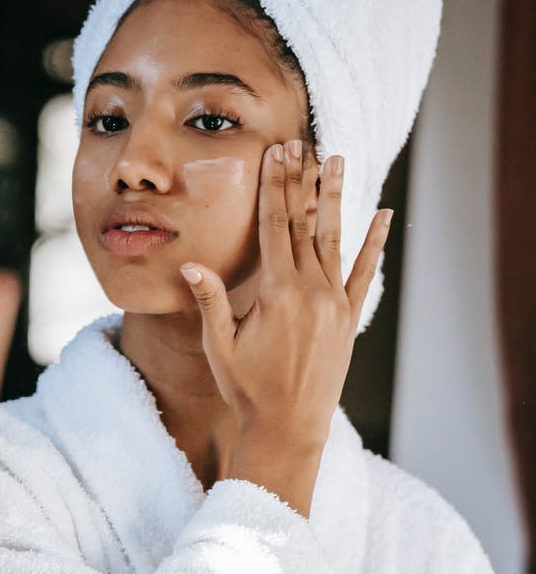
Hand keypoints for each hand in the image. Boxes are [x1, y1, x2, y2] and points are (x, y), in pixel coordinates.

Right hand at [179, 141, 391, 515]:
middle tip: (300, 144)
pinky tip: (383, 215)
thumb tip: (191, 266)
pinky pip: (363, 273)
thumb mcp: (220, 348)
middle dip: (301, 181)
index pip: (276, 226)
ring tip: (337, 160)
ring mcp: (335, 304)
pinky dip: (374, 244)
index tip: (276, 154)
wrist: (288, 429)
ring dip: (335, 198)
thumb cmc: (247, 391)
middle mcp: (312, 292)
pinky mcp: (349, 319)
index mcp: (278, 293)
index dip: (275, 187)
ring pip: (335, 239)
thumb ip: (211, 303)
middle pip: (304, 223)